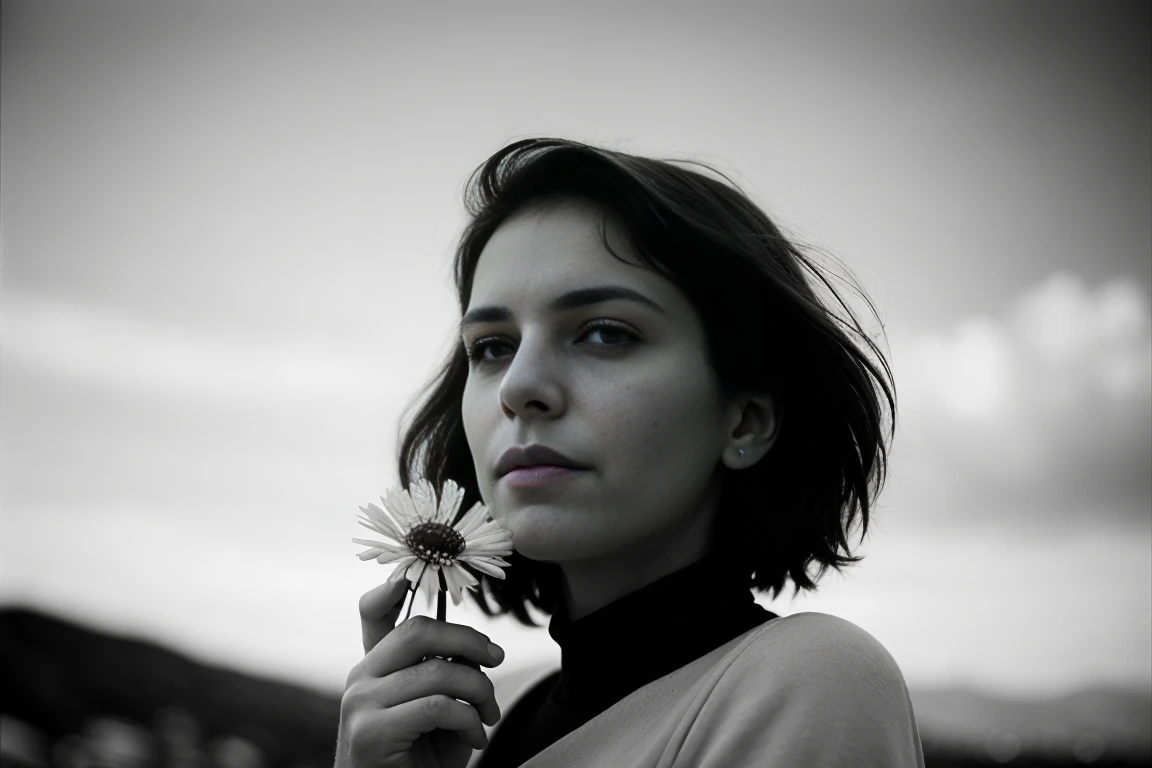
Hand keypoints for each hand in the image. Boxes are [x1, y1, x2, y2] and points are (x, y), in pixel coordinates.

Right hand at [335, 580, 504, 767]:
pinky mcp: (371, 733)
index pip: (373, 612)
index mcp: (373, 667)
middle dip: (469, 640)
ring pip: (438, 671)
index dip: (392, 588)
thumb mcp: (436, 709)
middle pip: (419, 630)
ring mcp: (360, 703)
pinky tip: (475, 738)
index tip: (415, 576)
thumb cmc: (421, 760)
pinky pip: (437, 706)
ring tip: (487, 717)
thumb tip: (479, 651)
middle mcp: (360, 678)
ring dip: (479, 693)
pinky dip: (469, 721)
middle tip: (496, 659)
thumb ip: (445, 672)